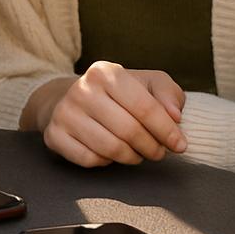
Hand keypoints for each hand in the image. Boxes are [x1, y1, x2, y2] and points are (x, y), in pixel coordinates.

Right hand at [25, 61, 187, 166]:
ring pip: (110, 149)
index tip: (180, 144)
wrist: (75, 99)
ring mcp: (65, 113)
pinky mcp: (54, 135)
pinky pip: (90, 160)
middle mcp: (81, 89)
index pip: (145, 107)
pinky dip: (107, 162)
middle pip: (129, 131)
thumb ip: (168, 93)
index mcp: (106, 71)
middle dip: (152, 147)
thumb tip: (175, 116)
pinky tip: (111, 152)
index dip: (167, 130)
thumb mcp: (147, 83)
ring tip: (138, 152)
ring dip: (132, 157)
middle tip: (159, 152)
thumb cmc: (120, 94)